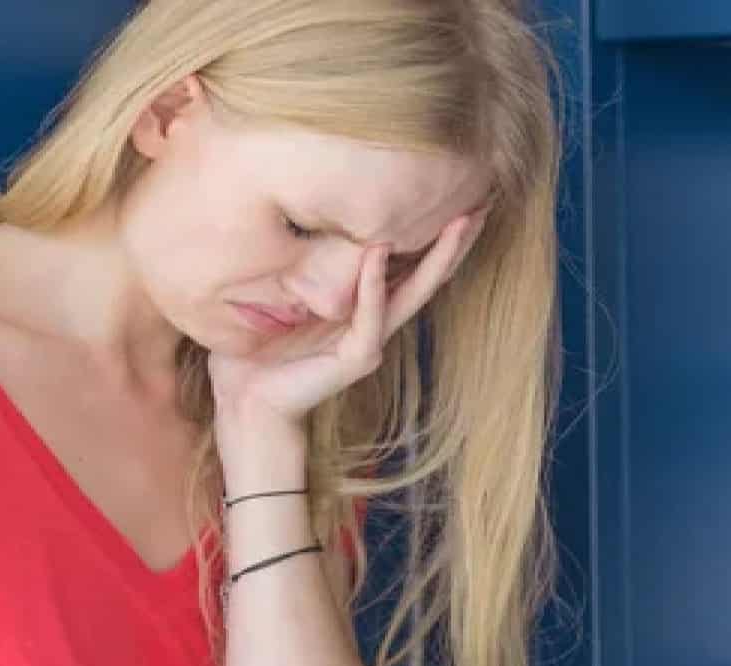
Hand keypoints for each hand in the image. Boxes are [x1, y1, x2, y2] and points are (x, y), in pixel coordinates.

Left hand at [207, 208, 488, 424]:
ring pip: (414, 291)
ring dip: (437, 256)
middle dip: (454, 242)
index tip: (458, 199)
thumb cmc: (258, 349)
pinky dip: (375, 282)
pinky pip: (370, 314)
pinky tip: (379, 250)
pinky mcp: (357, 358)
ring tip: (458, 224)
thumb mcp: (281, 296)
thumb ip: (299, 265)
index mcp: (363, 308)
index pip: (408, 266)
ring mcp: (370, 341)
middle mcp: (376, 322)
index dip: (433, 236)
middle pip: (427, 275)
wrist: (248, 401)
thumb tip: (288, 212)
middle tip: (482, 205)